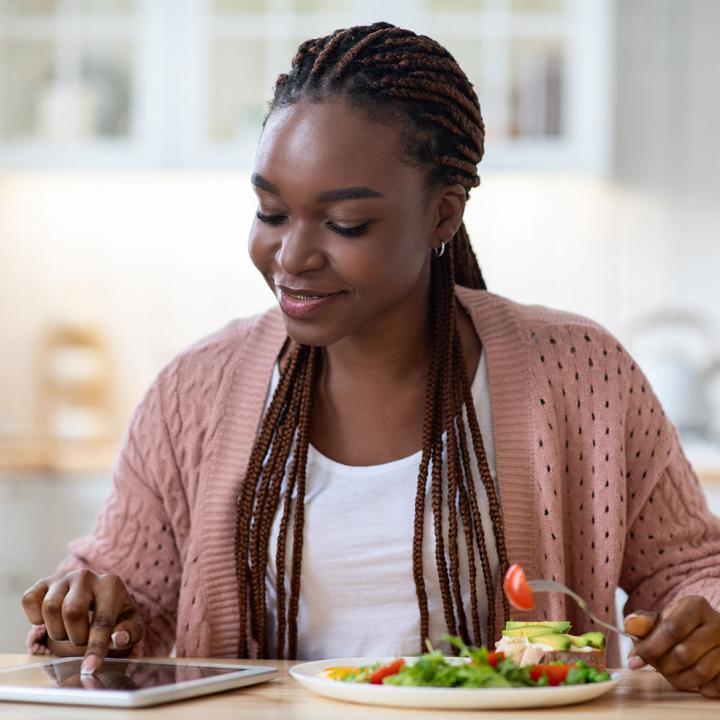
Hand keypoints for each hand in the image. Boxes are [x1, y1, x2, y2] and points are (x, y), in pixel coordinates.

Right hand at [21, 570, 143, 674]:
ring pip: (50, 608)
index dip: (96, 647)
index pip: (102, 619)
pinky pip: (29, 599)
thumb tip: (118, 639)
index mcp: (111, 585)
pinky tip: (49, 620)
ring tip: (68, 630)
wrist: (97, 597)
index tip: (90, 669)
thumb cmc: (115, 614)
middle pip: (72, 611)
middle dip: (75, 636)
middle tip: (81, 639)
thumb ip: (129, 633)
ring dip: (56, 630)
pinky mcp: (43, 583)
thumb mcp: (130, 624)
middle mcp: (86, 576)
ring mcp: (63, 578)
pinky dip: (35, 616)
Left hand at [624, 596, 719, 697]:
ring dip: (678, 679)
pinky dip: (699, 687)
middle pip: (683, 654)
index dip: (650, 648)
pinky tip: (690, 677)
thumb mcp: (661, 618)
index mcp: (695, 606)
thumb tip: (629, 625)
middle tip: (655, 666)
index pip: (671, 630)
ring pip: (700, 673)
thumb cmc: (680, 625)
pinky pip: (714, 686)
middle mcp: (717, 624)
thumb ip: (644, 623)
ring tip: (669, 673)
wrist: (709, 631)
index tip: (634, 660)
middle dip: (663, 665)